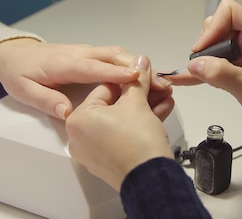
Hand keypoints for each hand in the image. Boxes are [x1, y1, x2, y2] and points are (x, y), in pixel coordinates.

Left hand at [0, 39, 171, 119]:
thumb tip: (66, 111)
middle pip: (113, 57)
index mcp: (64, 64)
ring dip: (139, 66)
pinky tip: (144, 78)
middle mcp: (79, 53)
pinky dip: (131, 65)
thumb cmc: (19, 73)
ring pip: (117, 54)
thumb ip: (45, 100)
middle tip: (160, 83)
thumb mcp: (23, 91)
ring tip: (159, 83)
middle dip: (138, 69)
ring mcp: (86, 51)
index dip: (115, 72)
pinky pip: (114, 57)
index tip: (137, 77)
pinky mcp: (90, 54)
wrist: (14, 52)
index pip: (93, 67)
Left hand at [65, 55, 174, 191]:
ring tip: (164, 97)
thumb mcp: (137, 102)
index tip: (144, 73)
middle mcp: (81, 137)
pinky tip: (160, 111)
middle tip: (156, 85)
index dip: (129, 79)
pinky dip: (140, 123)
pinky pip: (123, 134)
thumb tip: (139, 62)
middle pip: (114, 104)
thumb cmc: (137, 145)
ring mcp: (95, 151)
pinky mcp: (109, 160)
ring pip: (121, 119)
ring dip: (144, 107)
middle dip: (139, 94)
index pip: (105, 87)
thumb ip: (137, 80)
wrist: (151, 180)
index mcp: (78, 119)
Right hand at [176, 0, 241, 146]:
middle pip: (219, 25)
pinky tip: (182, 79)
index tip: (203, 52)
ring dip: (201, 58)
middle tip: (202, 66)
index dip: (213, 28)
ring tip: (191, 75)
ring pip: (214, 44)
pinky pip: (214, 64)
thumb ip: (221, 74)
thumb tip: (194, 64)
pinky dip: (200, 71)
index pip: (230, 12)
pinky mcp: (237, 71)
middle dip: (206, 44)